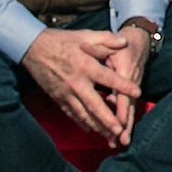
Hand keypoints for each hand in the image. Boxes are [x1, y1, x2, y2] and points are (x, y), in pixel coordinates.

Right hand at [22, 28, 138, 146]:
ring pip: (83, 113)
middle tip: (120, 130)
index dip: (124, 85)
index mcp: (86, 66)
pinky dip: (81, 122)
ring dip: (96, 126)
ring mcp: (66, 92)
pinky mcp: (57, 97)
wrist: (33, 48)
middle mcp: (77, 83)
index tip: (138, 93)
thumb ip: (106, 40)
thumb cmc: (62, 41)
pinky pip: (71, 113)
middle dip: (108, 119)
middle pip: (95, 105)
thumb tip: (125, 42)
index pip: (109, 78)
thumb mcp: (85, 35)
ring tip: (109, 136)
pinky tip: (90, 129)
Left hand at [106, 24, 151, 146]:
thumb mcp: (110, 39)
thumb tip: (85, 47)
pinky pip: (125, 107)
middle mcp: (130, 83)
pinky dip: (121, 119)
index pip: (124, 94)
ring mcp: (131, 88)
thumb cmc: (125, 41)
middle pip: (128, 108)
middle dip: (125, 125)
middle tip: (121, 141)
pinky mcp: (129, 91)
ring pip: (127, 110)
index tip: (118, 125)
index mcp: (125, 71)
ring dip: (124, 126)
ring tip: (118, 142)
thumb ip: (101, 44)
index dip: (121, 110)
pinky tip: (114, 130)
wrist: (140, 39)